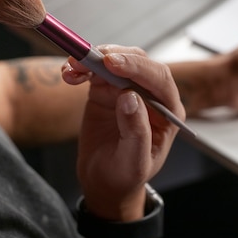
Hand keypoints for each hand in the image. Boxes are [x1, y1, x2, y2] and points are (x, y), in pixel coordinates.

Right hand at [61, 45, 181, 219]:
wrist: (104, 181)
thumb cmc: (125, 176)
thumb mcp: (134, 162)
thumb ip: (136, 132)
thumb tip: (130, 97)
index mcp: (168, 111)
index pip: (159, 79)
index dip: (137, 67)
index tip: (112, 63)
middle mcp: (150, 95)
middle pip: (138, 62)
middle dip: (114, 56)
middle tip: (89, 59)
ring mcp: (127, 89)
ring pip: (114, 61)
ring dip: (92, 59)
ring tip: (72, 67)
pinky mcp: (106, 89)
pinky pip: (95, 70)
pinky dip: (81, 67)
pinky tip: (69, 73)